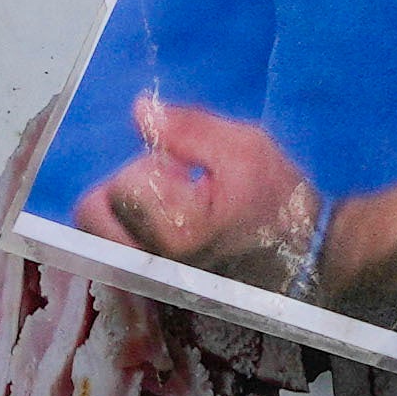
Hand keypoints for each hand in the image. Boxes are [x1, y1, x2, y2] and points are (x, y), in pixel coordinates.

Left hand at [87, 94, 320, 283]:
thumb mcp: (246, 149)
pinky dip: (122, 233)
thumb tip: (139, 109)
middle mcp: (153, 261)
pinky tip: (160, 224)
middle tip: (166, 187)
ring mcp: (147, 279)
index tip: (189, 172)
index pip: (125, 182)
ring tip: (165, 206)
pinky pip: (108, 252)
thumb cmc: (279, 200)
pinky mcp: (148, 287)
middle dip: (121, 188)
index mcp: (179, 229)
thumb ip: (189, 127)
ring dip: (118, 211)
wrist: (306, 255)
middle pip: (90, 213)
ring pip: (91, 235)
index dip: (155, 165)